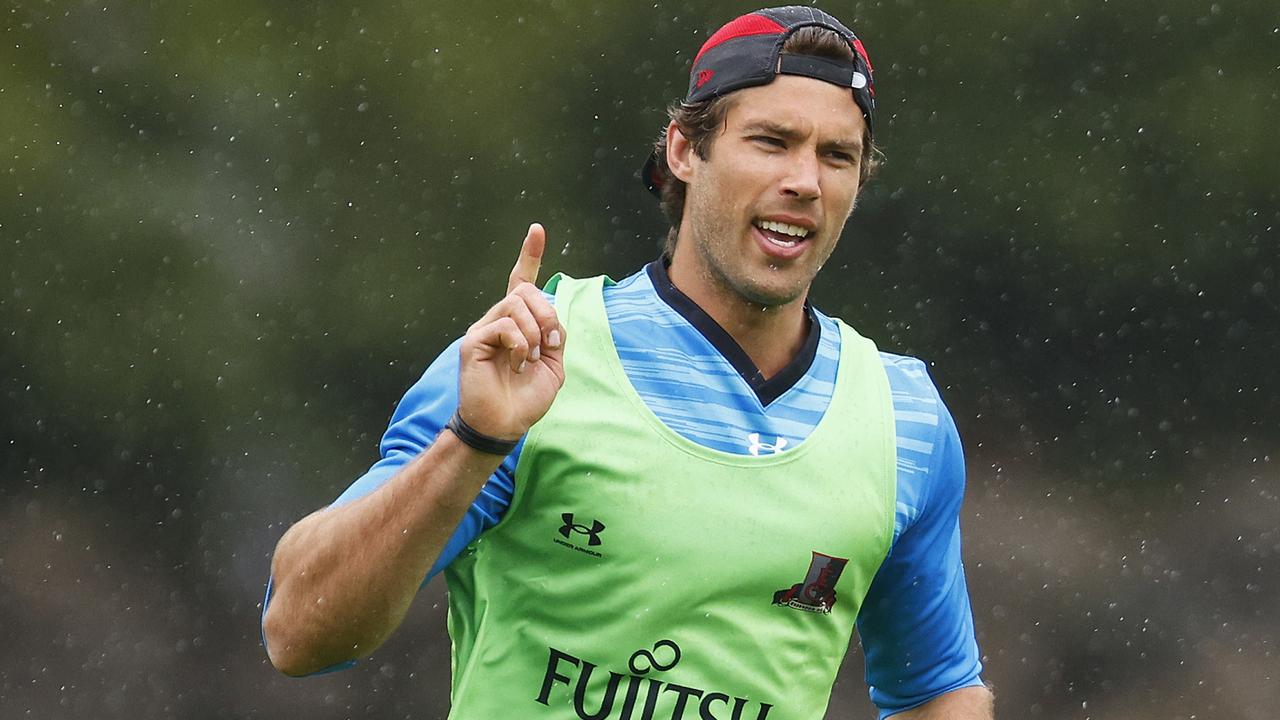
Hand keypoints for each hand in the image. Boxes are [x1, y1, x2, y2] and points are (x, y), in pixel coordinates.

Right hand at [456, 223, 565, 440]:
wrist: (505, 424)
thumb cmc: (526, 399)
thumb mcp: (554, 364)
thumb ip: (554, 334)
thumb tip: (550, 315)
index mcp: (518, 323)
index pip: (521, 281)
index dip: (529, 255)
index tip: (537, 230)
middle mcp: (498, 320)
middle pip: (526, 291)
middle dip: (548, 314)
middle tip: (552, 345)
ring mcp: (484, 329)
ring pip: (517, 305)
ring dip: (536, 333)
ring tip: (532, 360)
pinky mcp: (474, 341)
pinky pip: (505, 325)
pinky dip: (521, 344)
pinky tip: (519, 364)